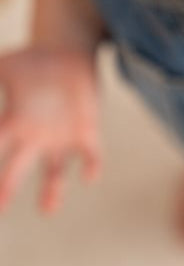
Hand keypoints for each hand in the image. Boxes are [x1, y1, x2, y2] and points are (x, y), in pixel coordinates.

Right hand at [0, 47, 100, 212]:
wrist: (68, 54)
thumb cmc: (32, 62)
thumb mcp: (3, 65)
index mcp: (13, 123)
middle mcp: (36, 138)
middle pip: (19, 168)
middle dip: (8, 187)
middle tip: (0, 208)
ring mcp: (62, 138)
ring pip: (55, 171)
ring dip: (52, 190)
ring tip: (47, 210)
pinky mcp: (88, 133)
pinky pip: (92, 156)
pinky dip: (91, 166)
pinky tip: (88, 177)